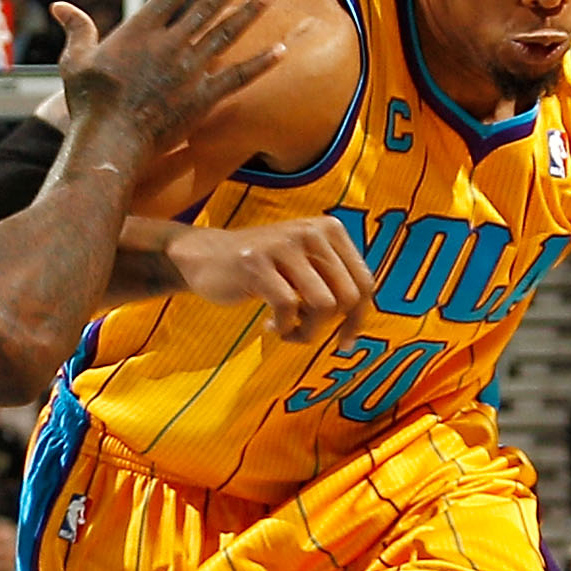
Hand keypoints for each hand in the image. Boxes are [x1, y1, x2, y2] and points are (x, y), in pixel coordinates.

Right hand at [53, 0, 281, 149]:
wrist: (110, 143)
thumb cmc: (89, 104)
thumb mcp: (75, 62)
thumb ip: (77, 30)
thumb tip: (60, 6)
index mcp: (141, 30)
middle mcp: (170, 44)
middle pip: (208, 6)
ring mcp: (190, 71)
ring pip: (227, 34)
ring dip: (250, 12)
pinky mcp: (203, 98)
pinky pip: (238, 77)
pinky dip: (261, 63)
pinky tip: (282, 49)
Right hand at [167, 217, 374, 344]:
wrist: (205, 256)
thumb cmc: (262, 271)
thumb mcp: (305, 266)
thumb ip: (334, 283)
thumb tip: (358, 326)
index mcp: (330, 230)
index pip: (364, 282)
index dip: (359, 319)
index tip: (344, 341)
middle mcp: (312, 232)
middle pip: (348, 297)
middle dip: (331, 327)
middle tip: (306, 333)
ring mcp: (284, 245)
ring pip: (324, 305)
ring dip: (308, 331)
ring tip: (287, 329)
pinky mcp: (257, 263)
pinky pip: (288, 308)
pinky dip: (283, 328)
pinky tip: (268, 325)